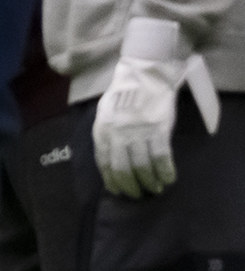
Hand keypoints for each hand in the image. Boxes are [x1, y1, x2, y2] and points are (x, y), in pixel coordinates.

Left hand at [95, 16, 220, 196]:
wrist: (144, 75)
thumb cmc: (124, 95)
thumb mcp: (104, 114)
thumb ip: (104, 134)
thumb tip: (107, 158)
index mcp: (102, 131)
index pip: (104, 163)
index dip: (111, 180)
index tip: (118, 191)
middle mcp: (118, 134)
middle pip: (122, 169)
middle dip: (130, 186)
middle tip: (138, 194)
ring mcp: (138, 132)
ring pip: (142, 166)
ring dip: (149, 182)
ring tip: (154, 189)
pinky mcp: (157, 129)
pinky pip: (161, 157)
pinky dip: (165, 171)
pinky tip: (168, 178)